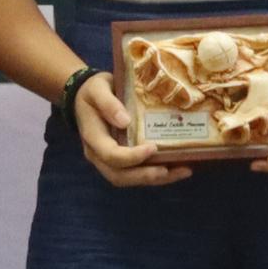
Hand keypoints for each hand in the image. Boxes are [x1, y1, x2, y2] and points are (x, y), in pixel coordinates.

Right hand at [73, 73, 192, 186]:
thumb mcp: (97, 89)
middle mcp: (98, 154)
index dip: (132, 156)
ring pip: (128, 179)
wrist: (85, 96)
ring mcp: (107, 160)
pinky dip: (155, 174)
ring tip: (182, 171)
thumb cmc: (92, 91)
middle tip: (170, 170)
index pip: (111, 155)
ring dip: (155, 179)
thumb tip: (125, 121)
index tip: (153, 147)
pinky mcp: (119, 160)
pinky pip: (135, 173)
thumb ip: (108, 103)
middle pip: (119, 176)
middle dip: (146, 176)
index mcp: (92, 137)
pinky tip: (176, 168)